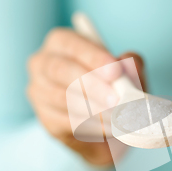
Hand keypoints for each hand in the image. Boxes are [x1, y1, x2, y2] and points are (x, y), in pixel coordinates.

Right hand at [27, 28, 145, 165]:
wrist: (105, 123)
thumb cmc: (112, 86)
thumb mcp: (125, 73)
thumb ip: (129, 65)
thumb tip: (131, 63)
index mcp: (61, 42)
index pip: (72, 44)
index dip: (94, 57)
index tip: (115, 71)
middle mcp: (43, 64)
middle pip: (61, 70)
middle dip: (92, 85)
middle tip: (116, 99)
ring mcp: (40, 92)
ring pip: (62, 99)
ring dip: (93, 109)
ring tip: (117, 116)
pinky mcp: (46, 119)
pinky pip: (66, 122)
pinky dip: (91, 126)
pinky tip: (109, 128)